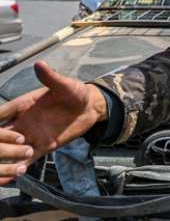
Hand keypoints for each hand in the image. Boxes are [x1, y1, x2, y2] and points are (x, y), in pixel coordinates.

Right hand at [0, 61, 106, 184]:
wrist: (89, 107)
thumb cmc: (74, 92)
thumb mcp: (64, 84)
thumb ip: (51, 78)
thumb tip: (40, 64)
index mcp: (21, 105)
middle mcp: (22, 122)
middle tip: (1, 150)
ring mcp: (30, 136)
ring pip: (8, 150)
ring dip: (4, 158)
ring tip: (3, 167)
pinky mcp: (42, 147)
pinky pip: (24, 161)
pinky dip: (16, 169)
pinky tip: (9, 177)